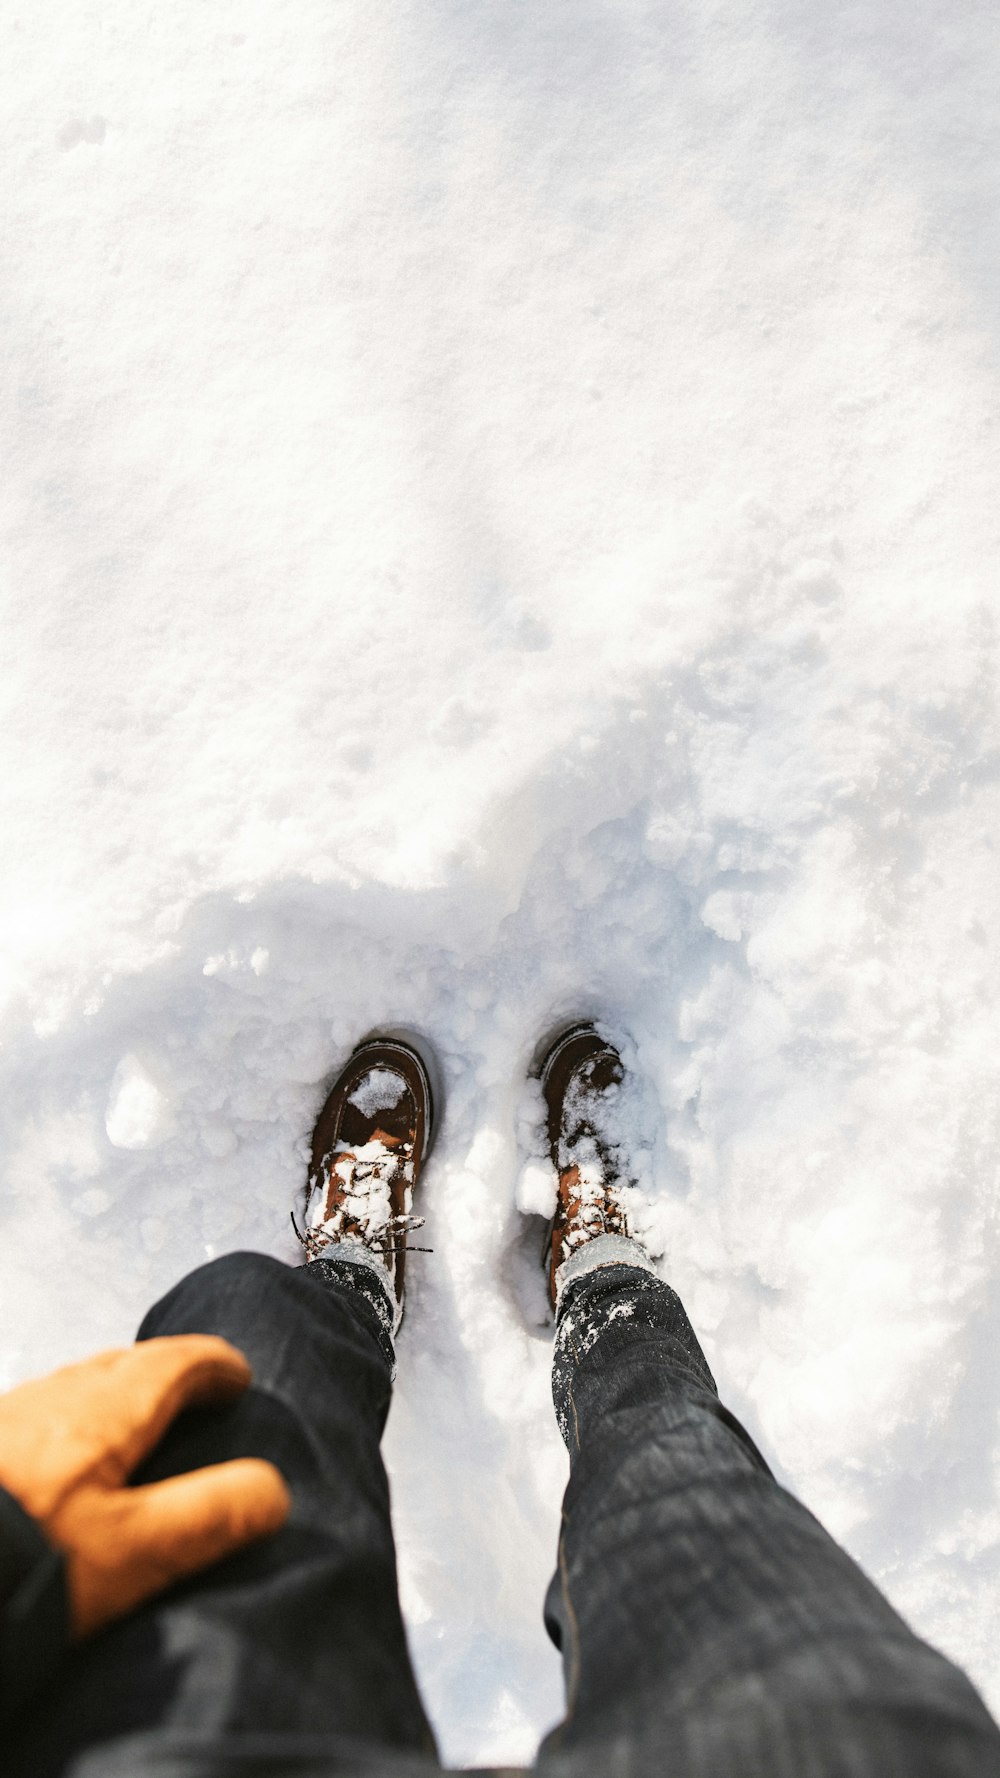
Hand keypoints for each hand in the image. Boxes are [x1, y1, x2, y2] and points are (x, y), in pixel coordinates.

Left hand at [0, 1336, 289, 1636]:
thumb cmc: (28, 1562)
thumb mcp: (135, 1553)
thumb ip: (211, 1516)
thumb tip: (273, 1489)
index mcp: (104, 1410)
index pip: (175, 1361)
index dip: (215, 1364)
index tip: (238, 1375)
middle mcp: (53, 1397)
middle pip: (120, 1364)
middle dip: (163, 1371)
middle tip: (194, 1395)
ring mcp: (6, 1418)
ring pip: (72, 1388)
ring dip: (111, 1395)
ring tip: (130, 1429)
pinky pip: (35, 1416)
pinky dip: (67, 1424)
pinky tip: (56, 1465)